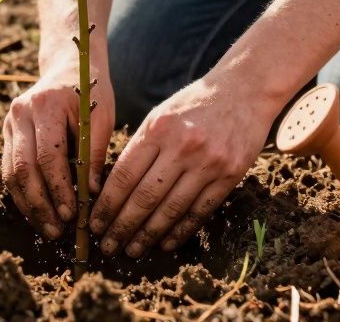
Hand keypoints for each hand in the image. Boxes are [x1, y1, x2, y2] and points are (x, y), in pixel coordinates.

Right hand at [2, 56, 114, 239]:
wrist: (68, 66)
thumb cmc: (90, 93)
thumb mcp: (101, 118)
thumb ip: (95, 154)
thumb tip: (92, 195)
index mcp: (46, 105)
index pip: (47, 156)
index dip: (58, 189)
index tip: (71, 213)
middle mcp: (21, 113)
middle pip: (23, 168)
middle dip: (40, 204)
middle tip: (56, 230)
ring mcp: (10, 122)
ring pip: (11, 173)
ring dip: (28, 205)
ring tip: (47, 228)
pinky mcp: (7, 132)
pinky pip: (9, 169)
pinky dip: (22, 194)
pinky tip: (37, 212)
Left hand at [89, 71, 276, 257]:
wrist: (244, 90)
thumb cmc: (194, 105)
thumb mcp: (160, 116)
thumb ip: (140, 148)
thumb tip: (112, 188)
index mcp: (158, 129)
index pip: (124, 175)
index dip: (107, 204)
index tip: (94, 223)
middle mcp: (183, 147)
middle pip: (145, 197)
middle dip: (122, 226)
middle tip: (107, 245)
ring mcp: (209, 162)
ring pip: (171, 209)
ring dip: (148, 235)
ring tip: (132, 250)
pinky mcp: (230, 175)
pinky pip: (200, 211)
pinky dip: (181, 231)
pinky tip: (165, 243)